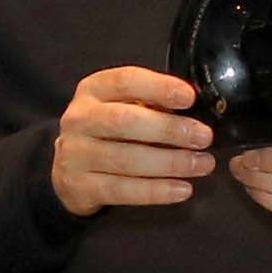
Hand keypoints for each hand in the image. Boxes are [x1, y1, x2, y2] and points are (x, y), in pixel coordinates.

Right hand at [52, 67, 208, 216]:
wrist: (68, 169)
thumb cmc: (108, 132)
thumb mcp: (122, 106)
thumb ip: (151, 103)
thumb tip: (196, 110)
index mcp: (93, 90)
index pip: (125, 81)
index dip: (159, 88)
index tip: (190, 97)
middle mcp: (79, 119)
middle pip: (124, 121)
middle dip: (169, 129)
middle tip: (202, 137)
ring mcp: (75, 154)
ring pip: (126, 159)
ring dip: (170, 163)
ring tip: (201, 164)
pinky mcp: (79, 186)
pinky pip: (122, 190)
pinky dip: (156, 191)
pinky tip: (182, 189)